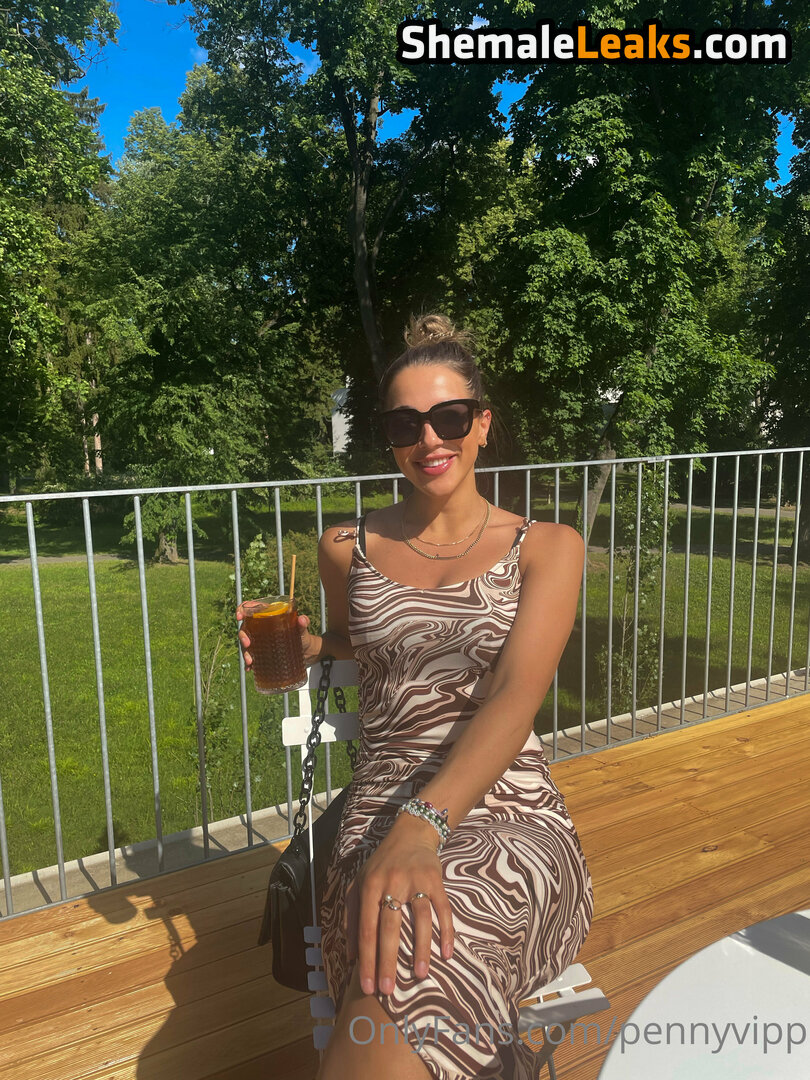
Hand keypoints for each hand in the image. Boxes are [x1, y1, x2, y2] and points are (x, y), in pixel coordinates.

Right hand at [236, 602, 320, 668]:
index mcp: (268, 616)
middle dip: (242, 636)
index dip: (242, 610)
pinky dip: (248, 663)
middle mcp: (261, 628)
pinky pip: (251, 656)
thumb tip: (302, 619)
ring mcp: (260, 641)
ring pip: (246, 644)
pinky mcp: (262, 653)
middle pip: (245, 628)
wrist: (307, 653)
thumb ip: (303, 624)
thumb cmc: (303, 637)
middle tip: (248, 643)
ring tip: (250, 661)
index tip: (240, 617)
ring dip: (245, 652)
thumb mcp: (303, 630)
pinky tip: (250, 668)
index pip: (251, 609)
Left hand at [342, 816, 453, 995]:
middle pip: (389, 928)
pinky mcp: (435, 879)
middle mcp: (391, 882)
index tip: (366, 986)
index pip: (365, 928)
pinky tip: (446, 953)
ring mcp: (415, 880)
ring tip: (418, 975)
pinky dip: (446, 931)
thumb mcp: (358, 884)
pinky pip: (443, 908)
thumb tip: (350, 956)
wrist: (410, 834)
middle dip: (387, 962)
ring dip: (419, 950)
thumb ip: (351, 917)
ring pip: (419, 919)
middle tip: (388, 991)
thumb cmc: (381, 865)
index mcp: (369, 886)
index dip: (365, 959)